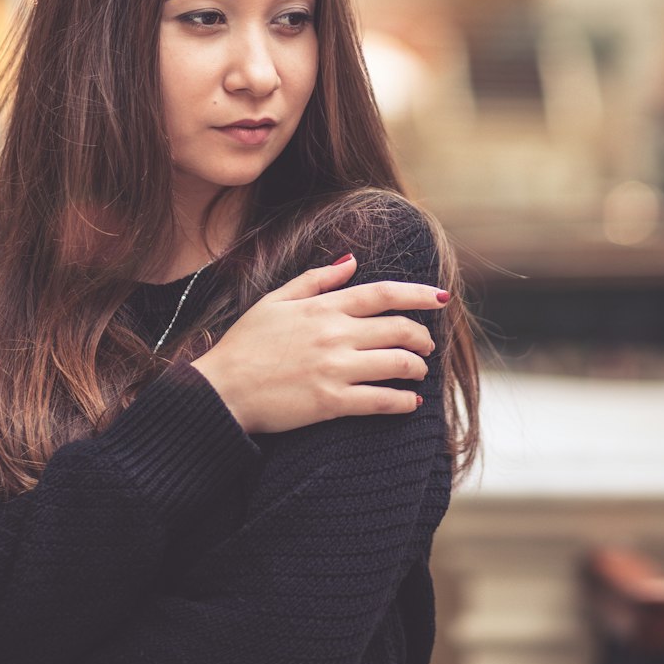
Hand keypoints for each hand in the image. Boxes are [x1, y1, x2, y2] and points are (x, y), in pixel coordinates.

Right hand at [192, 255, 445, 434]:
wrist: (222, 389)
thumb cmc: (245, 344)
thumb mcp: (275, 300)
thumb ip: (315, 280)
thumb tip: (350, 260)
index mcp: (322, 307)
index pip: (382, 294)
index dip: (418, 294)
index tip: (442, 297)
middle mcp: (335, 334)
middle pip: (399, 329)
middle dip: (422, 337)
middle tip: (425, 345)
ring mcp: (335, 368)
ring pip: (399, 364)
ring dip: (417, 368)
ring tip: (417, 372)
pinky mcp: (332, 402)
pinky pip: (383, 400)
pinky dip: (404, 402)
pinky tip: (410, 403)